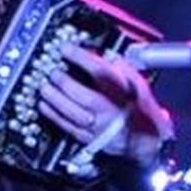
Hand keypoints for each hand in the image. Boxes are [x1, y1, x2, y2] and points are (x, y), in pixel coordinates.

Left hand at [37, 42, 174, 167]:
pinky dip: (54, 115)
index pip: (102, 72)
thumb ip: (125, 69)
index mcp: (125, 94)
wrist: (146, 141)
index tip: (66, 49)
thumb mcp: (140, 85)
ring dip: (56, 100)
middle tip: (52, 72)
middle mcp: (112, 111)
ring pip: (75, 114)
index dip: (82, 58)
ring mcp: (100, 127)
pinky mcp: (90, 138)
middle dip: (65, 83)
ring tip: (44, 87)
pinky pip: (69, 127)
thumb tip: (111, 56)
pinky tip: (44, 105)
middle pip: (86, 97)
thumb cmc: (142, 111)